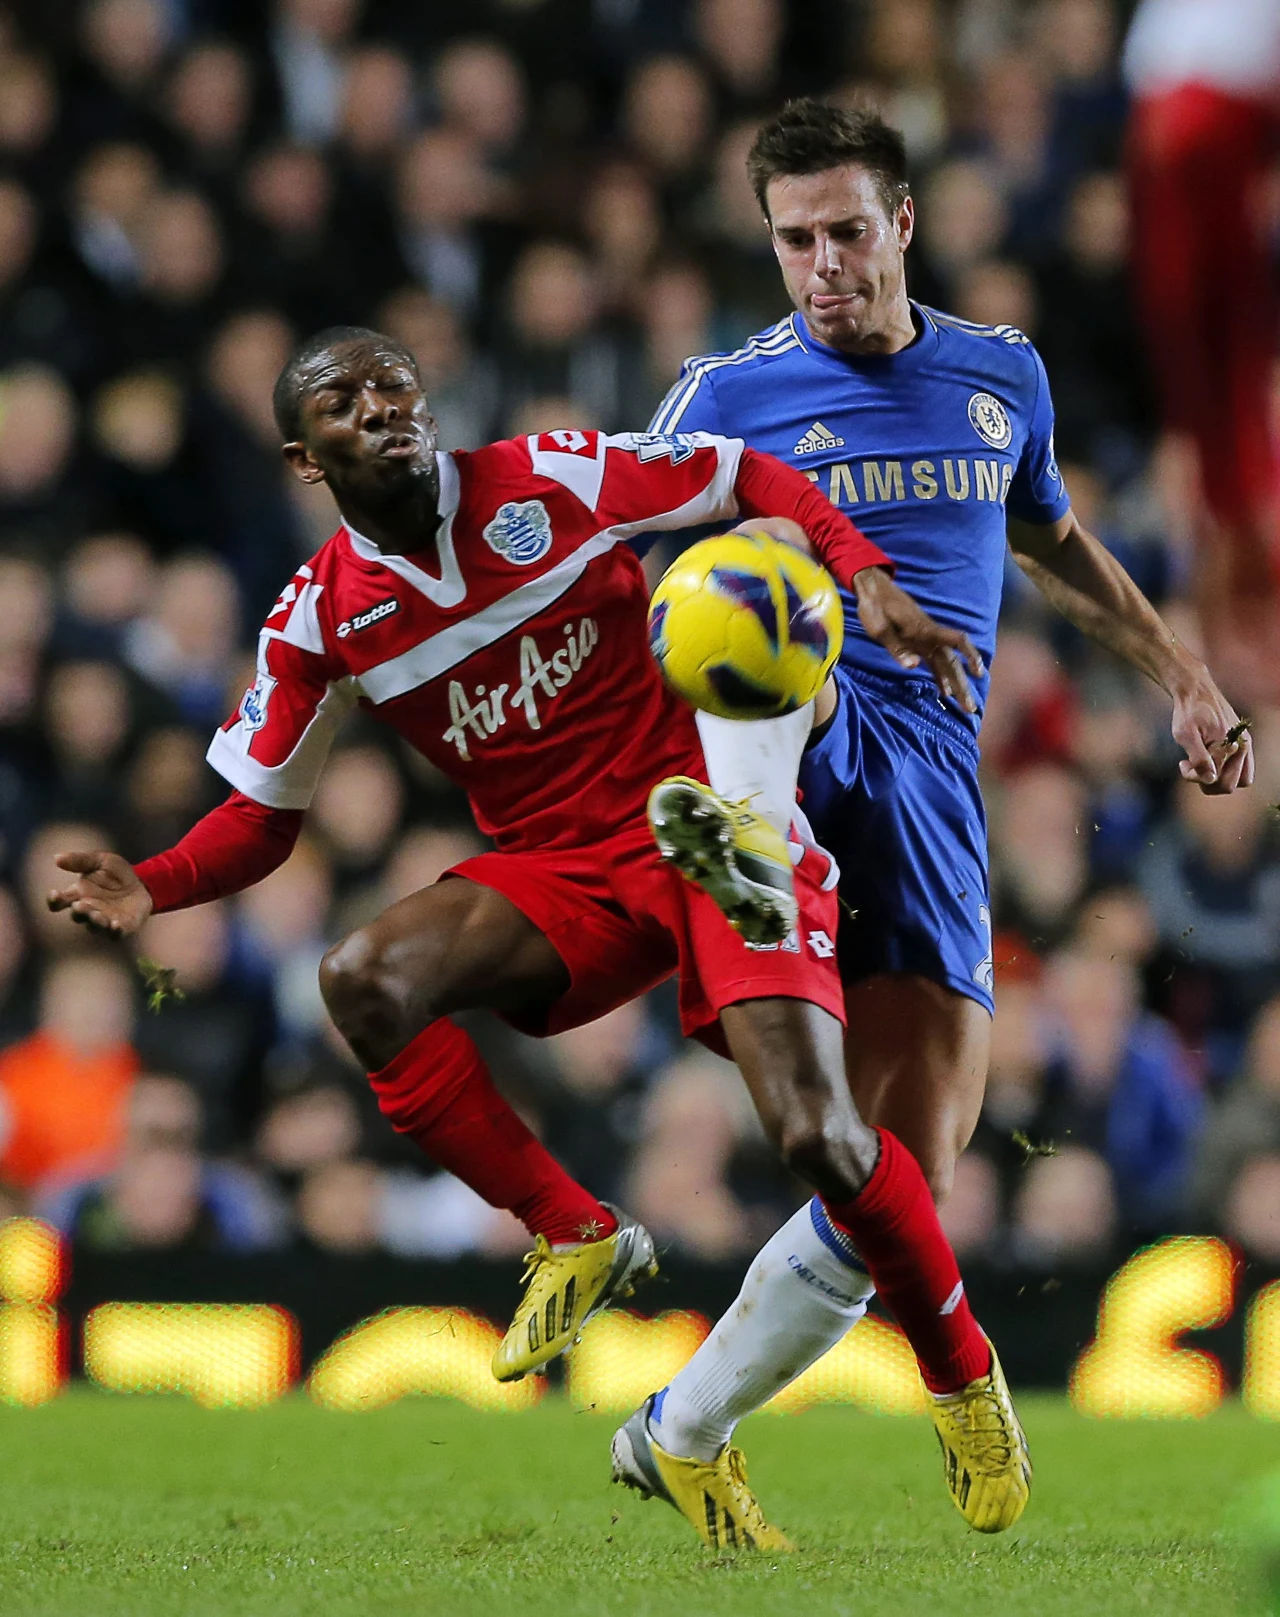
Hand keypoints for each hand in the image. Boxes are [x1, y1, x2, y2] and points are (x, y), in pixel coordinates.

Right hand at [46, 851, 152, 936]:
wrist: (143, 882)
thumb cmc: (116, 873)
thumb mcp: (100, 860)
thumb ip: (80, 860)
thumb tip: (57, 857)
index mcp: (78, 894)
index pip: (60, 901)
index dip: (54, 900)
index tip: (55, 894)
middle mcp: (88, 910)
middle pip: (77, 915)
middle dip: (78, 911)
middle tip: (79, 905)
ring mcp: (105, 920)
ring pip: (95, 926)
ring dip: (94, 921)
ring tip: (95, 914)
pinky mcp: (122, 927)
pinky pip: (116, 934)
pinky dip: (115, 932)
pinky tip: (115, 925)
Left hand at [853, 567, 983, 714]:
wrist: (873, 588)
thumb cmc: (875, 606)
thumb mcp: (880, 629)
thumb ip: (896, 648)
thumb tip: (913, 666)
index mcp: (925, 630)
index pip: (956, 640)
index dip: (970, 654)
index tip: (979, 671)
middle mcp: (930, 636)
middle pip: (953, 662)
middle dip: (963, 685)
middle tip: (971, 709)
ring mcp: (925, 640)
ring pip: (946, 664)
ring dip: (955, 685)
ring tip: (964, 706)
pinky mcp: (918, 642)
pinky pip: (934, 662)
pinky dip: (940, 677)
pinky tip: (944, 692)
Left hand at [1169, 663, 1254, 793]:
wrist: (1196, 690)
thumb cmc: (1188, 712)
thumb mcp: (1185, 735)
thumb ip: (1199, 759)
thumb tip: (1210, 779)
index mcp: (1230, 745)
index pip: (1216, 780)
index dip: (1195, 778)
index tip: (1183, 763)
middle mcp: (1243, 747)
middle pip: (1230, 786)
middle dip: (1208, 782)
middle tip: (1191, 766)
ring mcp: (1245, 746)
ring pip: (1239, 781)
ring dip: (1218, 779)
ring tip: (1201, 764)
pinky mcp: (1243, 744)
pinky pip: (1241, 770)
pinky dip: (1225, 771)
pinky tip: (1209, 759)